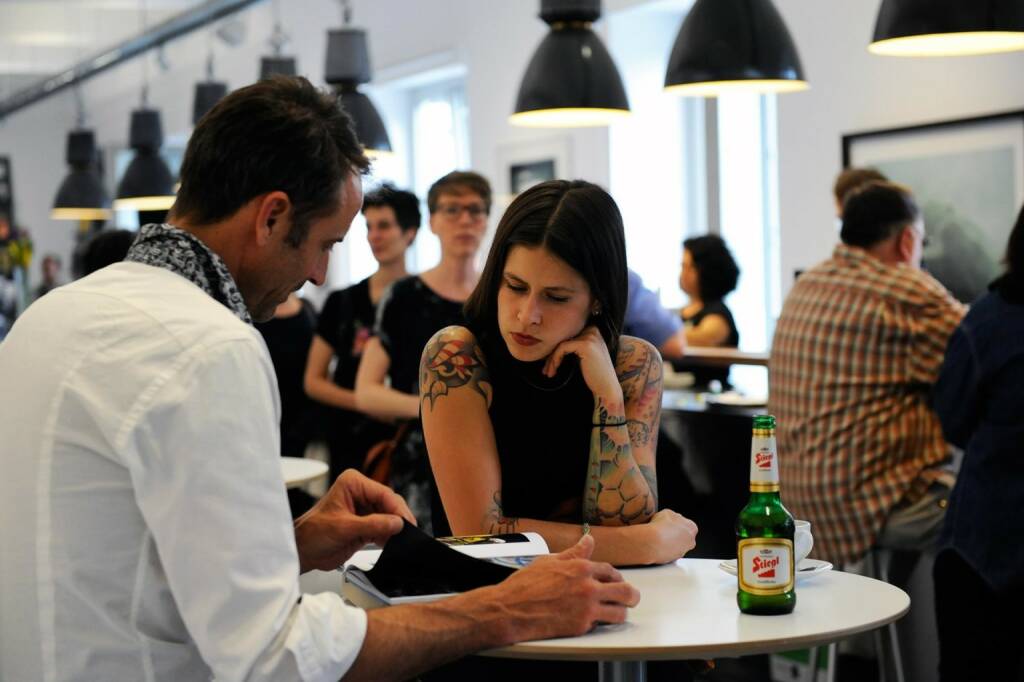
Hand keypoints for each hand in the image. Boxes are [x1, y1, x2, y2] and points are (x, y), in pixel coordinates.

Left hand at [294, 469, 415, 572]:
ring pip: (389, 517)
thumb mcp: (344, 528)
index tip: (406, 522)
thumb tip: (397, 523)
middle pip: (389, 504)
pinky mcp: (365, 524)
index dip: (397, 509)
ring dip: (394, 528)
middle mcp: (359, 493)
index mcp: (352, 484)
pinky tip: (392, 543)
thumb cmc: (312, 533)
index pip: (383, 493)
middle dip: (397, 518)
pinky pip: (384, 528)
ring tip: (401, 540)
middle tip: (407, 532)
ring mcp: (363, 509)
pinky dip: (389, 536)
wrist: (303, 551)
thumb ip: (373, 525)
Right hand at [483, 535, 640, 642]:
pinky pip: (601, 625)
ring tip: (616, 612)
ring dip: (620, 612)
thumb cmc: (525, 585)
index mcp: (581, 568)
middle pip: (625, 592)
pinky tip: (592, 620)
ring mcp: (586, 609)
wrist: (510, 610)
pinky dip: (599, 623)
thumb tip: (588, 540)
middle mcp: (588, 587)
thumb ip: (573, 553)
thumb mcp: (549, 561)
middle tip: (630, 598)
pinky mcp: (581, 627)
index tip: (614, 580)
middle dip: (631, 595)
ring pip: (620, 613)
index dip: (615, 577)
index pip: (610, 571)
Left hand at [543, 326, 620, 403]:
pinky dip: (555, 359)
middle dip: (551, 354)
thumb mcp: (584, 357)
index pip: (568, 336)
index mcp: (594, 331)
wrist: (607, 389)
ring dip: (551, 359)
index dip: (556, 349)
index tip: (549, 364)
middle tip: (546, 369)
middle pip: (564, 338)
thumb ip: (574, 347)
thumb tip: (552, 345)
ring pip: (561, 344)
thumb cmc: (595, 376)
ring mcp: (590, 336)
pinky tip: (553, 370)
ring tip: (548, 372)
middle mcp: (593, 330)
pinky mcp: (585, 344)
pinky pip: (562, 348)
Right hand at [644, 509, 698, 563]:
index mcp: (692, 527)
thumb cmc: (660, 527)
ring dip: (669, 543)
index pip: (687, 525)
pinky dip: (663, 550)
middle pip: (684, 537)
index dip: (676, 523)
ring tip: (657, 537)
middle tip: (663, 530)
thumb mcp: (667, 512)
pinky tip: (656, 545)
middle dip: (675, 534)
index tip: (669, 523)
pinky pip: (669, 553)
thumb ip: (673, 516)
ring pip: (676, 546)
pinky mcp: (673, 560)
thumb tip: (671, 519)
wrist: (652, 542)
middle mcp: (690, 541)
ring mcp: (682, 552)